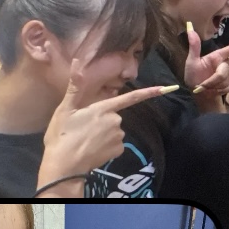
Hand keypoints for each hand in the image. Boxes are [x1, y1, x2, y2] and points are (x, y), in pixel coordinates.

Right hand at [40, 60, 171, 188]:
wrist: (64, 166)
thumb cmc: (62, 135)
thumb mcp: (65, 109)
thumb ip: (75, 87)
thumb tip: (77, 61)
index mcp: (104, 108)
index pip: (130, 98)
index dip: (148, 92)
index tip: (166, 88)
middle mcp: (116, 121)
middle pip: (113, 117)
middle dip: (102, 121)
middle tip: (83, 130)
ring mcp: (119, 136)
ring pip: (114, 131)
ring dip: (103, 134)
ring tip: (85, 141)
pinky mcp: (118, 150)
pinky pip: (115, 144)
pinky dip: (106, 147)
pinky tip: (92, 150)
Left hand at [184, 29, 228, 94]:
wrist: (199, 94)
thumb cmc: (194, 77)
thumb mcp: (191, 62)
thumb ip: (194, 47)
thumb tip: (190, 29)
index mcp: (219, 55)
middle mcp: (227, 63)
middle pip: (226, 70)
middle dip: (214, 79)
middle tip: (204, 85)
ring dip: (218, 86)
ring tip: (209, 88)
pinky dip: (225, 90)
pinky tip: (217, 91)